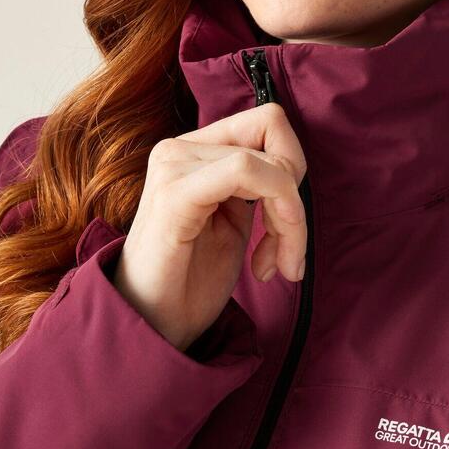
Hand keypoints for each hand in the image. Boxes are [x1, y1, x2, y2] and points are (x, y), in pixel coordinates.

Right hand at [110, 102, 307, 351]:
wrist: (153, 326)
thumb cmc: (192, 279)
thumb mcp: (235, 218)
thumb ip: (259, 184)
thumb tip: (292, 162)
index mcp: (194, 151)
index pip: (266, 121)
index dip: (294, 165)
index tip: (288, 223)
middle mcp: (179, 148)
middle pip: (274, 130)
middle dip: (295, 195)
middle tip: (285, 249)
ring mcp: (173, 165)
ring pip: (269, 161)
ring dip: (291, 220)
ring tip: (275, 263)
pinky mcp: (175, 192)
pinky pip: (248, 172)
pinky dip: (278, 216)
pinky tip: (265, 264)